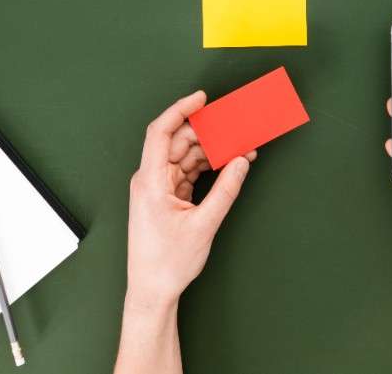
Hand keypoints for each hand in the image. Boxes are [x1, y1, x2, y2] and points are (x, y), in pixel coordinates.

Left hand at [125, 91, 252, 308]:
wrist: (152, 291)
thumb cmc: (166, 263)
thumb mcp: (204, 226)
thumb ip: (226, 191)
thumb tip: (241, 162)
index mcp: (150, 181)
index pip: (161, 132)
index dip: (180, 109)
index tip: (201, 98)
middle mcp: (150, 180)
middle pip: (179, 142)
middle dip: (208, 132)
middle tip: (235, 125)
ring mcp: (157, 188)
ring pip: (186, 156)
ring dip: (212, 151)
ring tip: (240, 147)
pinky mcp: (166, 197)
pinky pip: (188, 172)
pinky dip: (208, 167)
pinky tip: (229, 164)